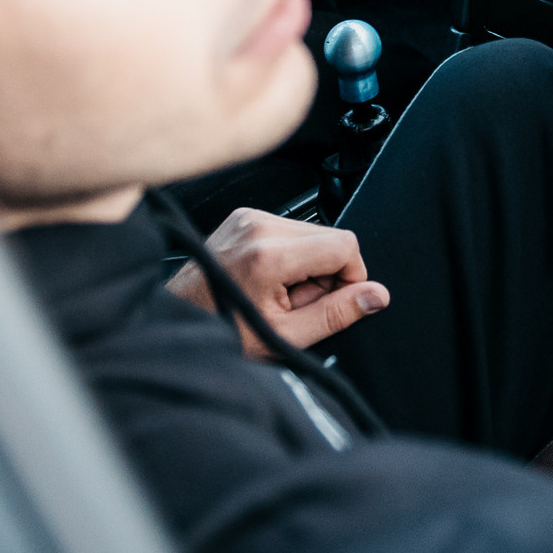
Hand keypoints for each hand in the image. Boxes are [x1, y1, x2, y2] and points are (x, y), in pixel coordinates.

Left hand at [166, 207, 389, 358]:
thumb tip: (376, 296)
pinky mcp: (243, 217)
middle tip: (295, 302)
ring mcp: (248, 218)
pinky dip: (290, 256)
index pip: (345, 246)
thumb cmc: (222, 332)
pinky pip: (290, 230)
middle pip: (331, 237)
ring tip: (278, 293)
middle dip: (325, 273)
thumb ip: (337, 314)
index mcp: (270, 253)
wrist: (177, 323)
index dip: (349, 278)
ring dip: (308, 265)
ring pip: (312, 233)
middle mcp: (258, 226)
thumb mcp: (287, 335)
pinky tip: (268, 280)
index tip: (330, 301)